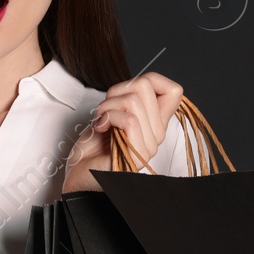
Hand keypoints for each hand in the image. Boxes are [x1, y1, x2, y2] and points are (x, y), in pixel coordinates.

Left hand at [61, 72, 182, 192]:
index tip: (127, 91)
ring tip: (101, 121)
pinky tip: (100, 128)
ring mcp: (148, 146)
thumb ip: (127, 99)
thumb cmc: (92, 147)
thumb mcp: (111, 114)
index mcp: (154, 123)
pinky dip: (108, 118)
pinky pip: (129, 121)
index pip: (174, 90)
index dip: (151, 79)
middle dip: (116, 91)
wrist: (78, 174)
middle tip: (105, 110)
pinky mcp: (137, 155)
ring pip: (134, 101)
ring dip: (107, 106)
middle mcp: (156, 134)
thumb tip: (140, 81)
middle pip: (146, 86)